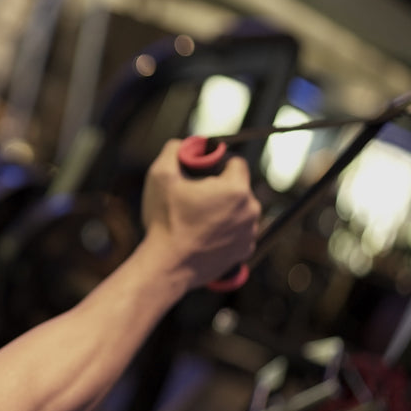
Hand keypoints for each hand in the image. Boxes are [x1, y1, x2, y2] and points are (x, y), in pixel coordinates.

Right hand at [140, 139, 260, 288]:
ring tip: (197, 218)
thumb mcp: (161, 175)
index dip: (218, 163)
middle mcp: (250, 210)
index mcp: (235, 189)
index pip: (237, 163)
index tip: (201, 172)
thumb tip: (183, 144)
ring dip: (224, 210)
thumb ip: (174, 150)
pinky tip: (203, 234)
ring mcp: (249, 233)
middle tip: (194, 197)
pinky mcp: (244, 251)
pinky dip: (225, 230)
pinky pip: (238, 232)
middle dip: (220, 188)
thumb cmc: (165, 222)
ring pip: (239, 210)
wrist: (167, 266)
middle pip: (239, 187)